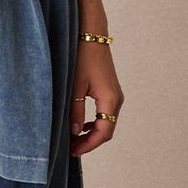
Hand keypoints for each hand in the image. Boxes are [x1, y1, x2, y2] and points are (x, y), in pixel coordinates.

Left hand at [69, 40, 122, 155]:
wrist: (91, 35)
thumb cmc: (81, 57)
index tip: (73, 152)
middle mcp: (116, 99)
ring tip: (73, 139)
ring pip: (106, 122)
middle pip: (107, 130)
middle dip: (89, 142)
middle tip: (70, 148)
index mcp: (110, 100)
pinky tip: (81, 125)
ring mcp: (115, 95)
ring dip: (91, 133)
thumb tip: (75, 132)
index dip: (89, 145)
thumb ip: (75, 112)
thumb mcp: (74, 87)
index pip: (104, 133)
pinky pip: (105, 113)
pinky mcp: (110, 90)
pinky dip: (94, 122)